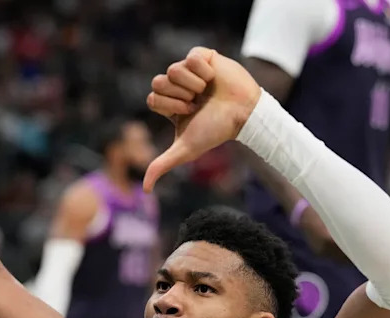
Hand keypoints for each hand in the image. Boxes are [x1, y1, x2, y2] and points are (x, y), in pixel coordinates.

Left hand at [144, 47, 260, 192]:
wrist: (244, 113)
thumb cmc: (217, 131)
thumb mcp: (186, 148)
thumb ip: (162, 165)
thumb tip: (144, 190)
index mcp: (170, 105)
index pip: (152, 98)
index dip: (169, 106)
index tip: (188, 112)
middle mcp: (177, 87)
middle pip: (158, 82)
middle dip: (178, 95)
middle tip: (197, 102)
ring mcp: (188, 70)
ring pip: (174, 68)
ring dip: (193, 84)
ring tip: (207, 91)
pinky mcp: (202, 56)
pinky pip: (191, 56)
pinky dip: (203, 70)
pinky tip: (214, 78)